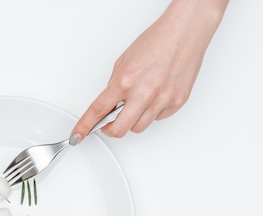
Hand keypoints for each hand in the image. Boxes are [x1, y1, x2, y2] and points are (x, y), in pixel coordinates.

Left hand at [71, 0, 227, 141]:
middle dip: (110, 129)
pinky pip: (158, 118)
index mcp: (125, 81)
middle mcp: (143, 93)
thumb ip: (114, 86)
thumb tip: (108, 106)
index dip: (85, 126)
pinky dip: (152, 112)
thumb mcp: (123, 62)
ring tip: (136, 102)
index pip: (98, 111)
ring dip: (132, 120)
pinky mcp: (177, 103)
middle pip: (119, 130)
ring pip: (139, 127)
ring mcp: (162, 100)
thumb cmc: (156, 42)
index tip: (77, 135)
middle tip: (108, 123)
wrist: (184, 33)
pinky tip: (155, 96)